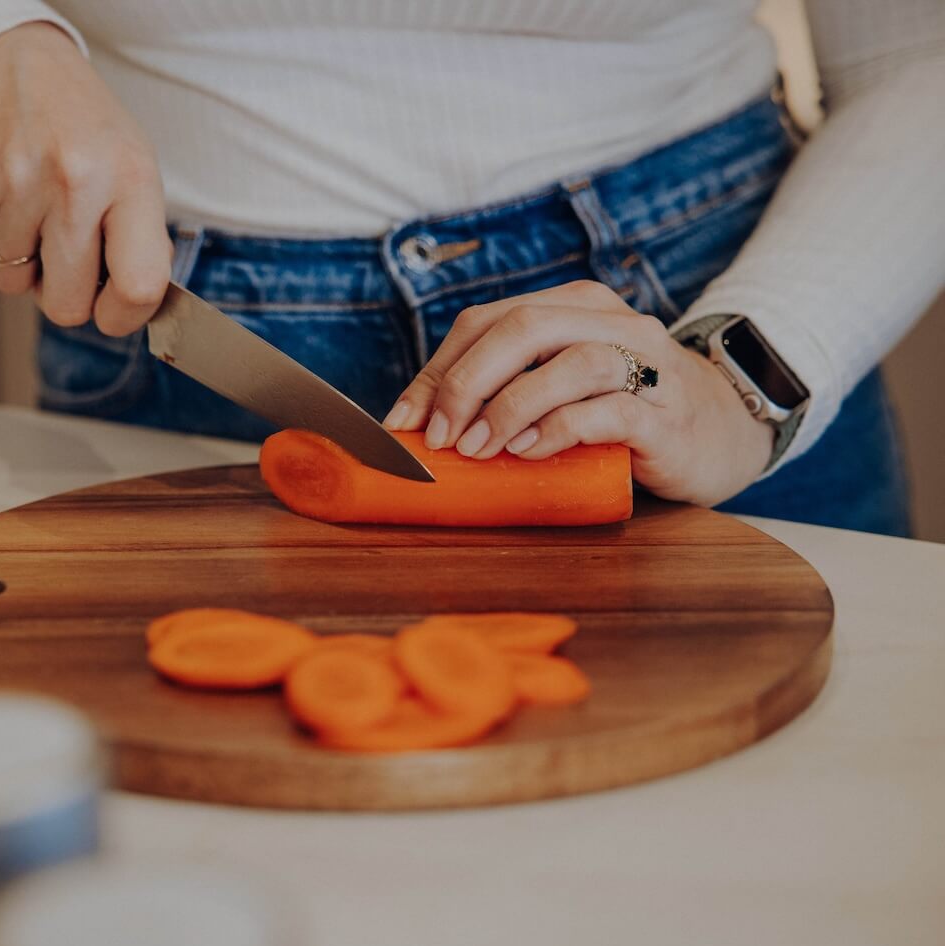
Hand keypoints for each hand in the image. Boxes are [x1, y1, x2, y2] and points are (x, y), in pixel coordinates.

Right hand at [0, 22, 172, 335]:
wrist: (0, 53)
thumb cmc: (75, 119)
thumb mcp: (129, 163)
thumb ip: (137, 236)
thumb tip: (133, 304)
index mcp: (130, 178)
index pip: (139, 286)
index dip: (124, 317)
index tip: (113, 311)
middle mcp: (75, 182)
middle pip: (67, 304)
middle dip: (64, 294)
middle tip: (64, 258)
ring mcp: (17, 184)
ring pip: (14, 283)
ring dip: (22, 259)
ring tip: (31, 207)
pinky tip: (1, 193)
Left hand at [383, 281, 773, 505]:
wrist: (726, 434)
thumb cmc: (623, 414)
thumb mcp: (558, 391)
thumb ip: (504, 391)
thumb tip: (417, 425)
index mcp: (573, 306)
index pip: (487, 320)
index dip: (438, 369)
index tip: (404, 422)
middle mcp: (609, 323)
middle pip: (522, 327)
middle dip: (465, 382)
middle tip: (437, 436)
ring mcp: (645, 365)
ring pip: (569, 362)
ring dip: (510, 406)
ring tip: (477, 449)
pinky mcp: (668, 415)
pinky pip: (610, 411)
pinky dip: (560, 429)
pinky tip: (530, 452)